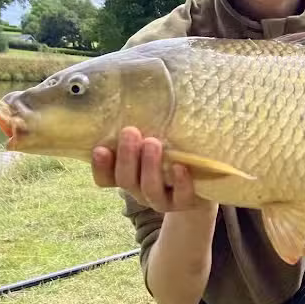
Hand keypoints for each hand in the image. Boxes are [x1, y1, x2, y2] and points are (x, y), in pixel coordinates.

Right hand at [91, 127, 208, 213]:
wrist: (204, 181)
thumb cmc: (171, 154)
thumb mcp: (154, 143)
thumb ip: (142, 133)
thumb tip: (136, 101)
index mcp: (128, 176)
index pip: (105, 178)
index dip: (100, 166)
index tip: (100, 148)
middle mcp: (140, 190)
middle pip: (126, 180)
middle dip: (127, 156)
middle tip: (130, 132)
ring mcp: (162, 200)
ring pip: (149, 188)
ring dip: (149, 166)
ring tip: (153, 143)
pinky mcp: (185, 202)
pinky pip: (181, 196)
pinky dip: (180, 182)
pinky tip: (180, 166)